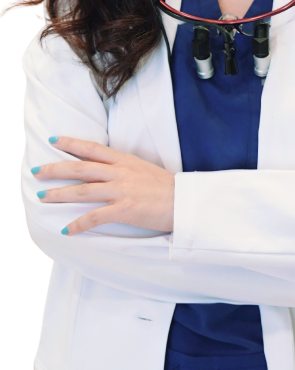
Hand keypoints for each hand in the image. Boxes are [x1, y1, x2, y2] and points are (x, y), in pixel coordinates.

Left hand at [31, 136, 174, 235]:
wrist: (183, 201)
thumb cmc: (166, 187)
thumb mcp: (142, 169)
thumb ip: (123, 169)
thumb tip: (105, 171)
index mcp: (124, 161)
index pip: (92, 148)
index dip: (71, 143)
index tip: (53, 140)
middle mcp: (119, 172)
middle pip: (81, 167)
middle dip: (56, 168)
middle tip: (36, 170)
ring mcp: (121, 190)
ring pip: (83, 190)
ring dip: (59, 194)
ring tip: (41, 196)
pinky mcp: (124, 209)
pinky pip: (95, 217)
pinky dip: (78, 224)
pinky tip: (66, 230)